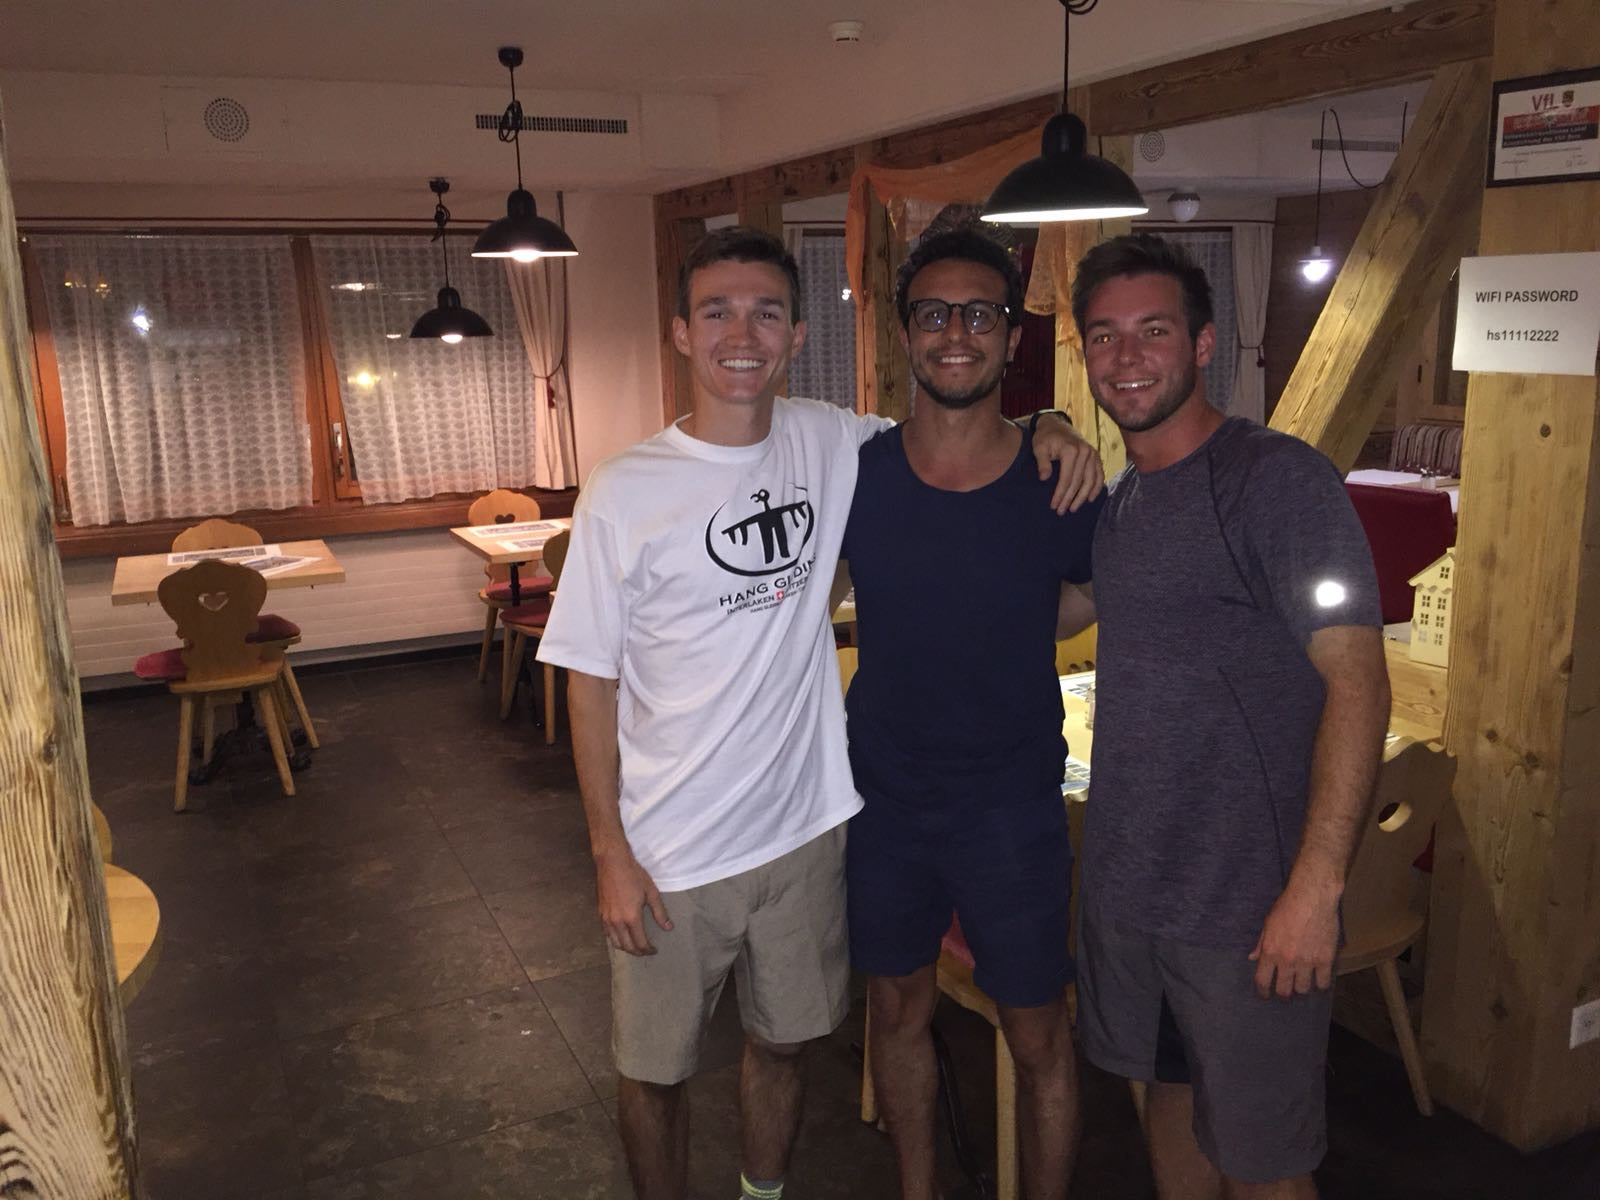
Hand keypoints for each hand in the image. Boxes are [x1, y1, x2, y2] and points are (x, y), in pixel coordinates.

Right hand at [595, 850, 671, 955]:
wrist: (612, 862)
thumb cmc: (634, 875)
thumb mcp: (651, 892)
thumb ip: (660, 913)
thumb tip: (668, 928)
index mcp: (631, 917)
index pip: (640, 943)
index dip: (648, 950)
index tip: (654, 950)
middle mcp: (617, 922)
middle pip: (627, 946)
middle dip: (638, 952)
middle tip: (646, 951)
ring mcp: (606, 919)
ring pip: (615, 943)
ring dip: (626, 948)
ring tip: (635, 946)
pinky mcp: (600, 914)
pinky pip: (608, 934)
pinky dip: (616, 940)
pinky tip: (623, 936)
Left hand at [1030, 412, 1104, 513]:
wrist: (1056, 424)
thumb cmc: (1045, 437)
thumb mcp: (1039, 447)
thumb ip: (1042, 462)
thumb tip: (1044, 479)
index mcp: (1070, 450)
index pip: (1066, 479)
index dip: (1060, 494)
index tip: (1054, 506)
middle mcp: (1084, 452)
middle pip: (1078, 482)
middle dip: (1069, 498)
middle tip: (1061, 511)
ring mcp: (1092, 453)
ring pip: (1090, 480)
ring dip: (1083, 497)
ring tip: (1073, 508)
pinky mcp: (1095, 455)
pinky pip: (1099, 474)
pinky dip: (1096, 487)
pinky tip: (1090, 498)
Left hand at [1248, 878, 1339, 998]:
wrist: (1312, 898)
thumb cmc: (1287, 907)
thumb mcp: (1267, 923)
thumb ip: (1260, 944)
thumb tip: (1252, 958)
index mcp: (1270, 952)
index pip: (1262, 981)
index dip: (1263, 991)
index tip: (1265, 994)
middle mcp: (1287, 961)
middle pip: (1284, 990)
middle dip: (1283, 993)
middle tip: (1285, 991)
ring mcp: (1307, 962)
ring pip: (1303, 989)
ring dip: (1301, 988)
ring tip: (1302, 983)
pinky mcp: (1325, 959)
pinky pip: (1323, 982)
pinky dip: (1321, 983)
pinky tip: (1319, 979)